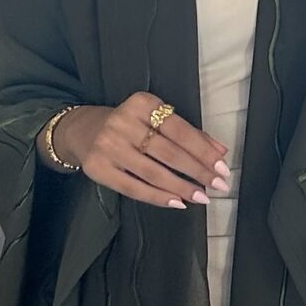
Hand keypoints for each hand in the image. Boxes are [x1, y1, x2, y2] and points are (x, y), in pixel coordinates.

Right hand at [55, 96, 231, 210]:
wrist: (83, 130)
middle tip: (218, 185)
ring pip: (153, 173)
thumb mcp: (155, 118)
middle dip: (198, 171)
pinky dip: (159, 197)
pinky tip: (178, 202)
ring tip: (202, 196)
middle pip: (168, 152)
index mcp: (141, 103)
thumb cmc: (129, 125)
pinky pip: (134, 188)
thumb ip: (187, 133)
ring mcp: (109, 146)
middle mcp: (123, 122)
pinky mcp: (99, 168)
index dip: (203, 150)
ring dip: (182, 187)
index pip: (180, 130)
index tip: (222, 166)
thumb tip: (220, 152)